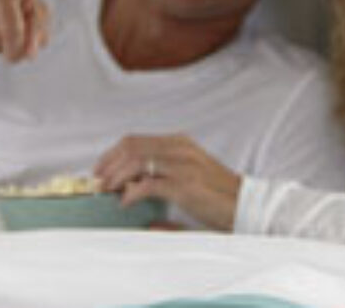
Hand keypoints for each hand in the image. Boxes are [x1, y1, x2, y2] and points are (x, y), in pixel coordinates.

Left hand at [93, 134, 242, 230]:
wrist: (247, 206)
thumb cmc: (218, 196)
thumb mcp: (189, 176)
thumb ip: (162, 177)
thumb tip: (131, 191)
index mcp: (180, 143)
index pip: (135, 140)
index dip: (112, 154)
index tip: (99, 170)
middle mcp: (180, 148)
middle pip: (131, 147)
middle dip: (108, 164)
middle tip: (97, 182)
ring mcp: (183, 165)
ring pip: (136, 161)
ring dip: (115, 177)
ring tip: (107, 191)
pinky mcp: (185, 186)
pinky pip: (148, 184)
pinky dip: (131, 193)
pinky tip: (125, 202)